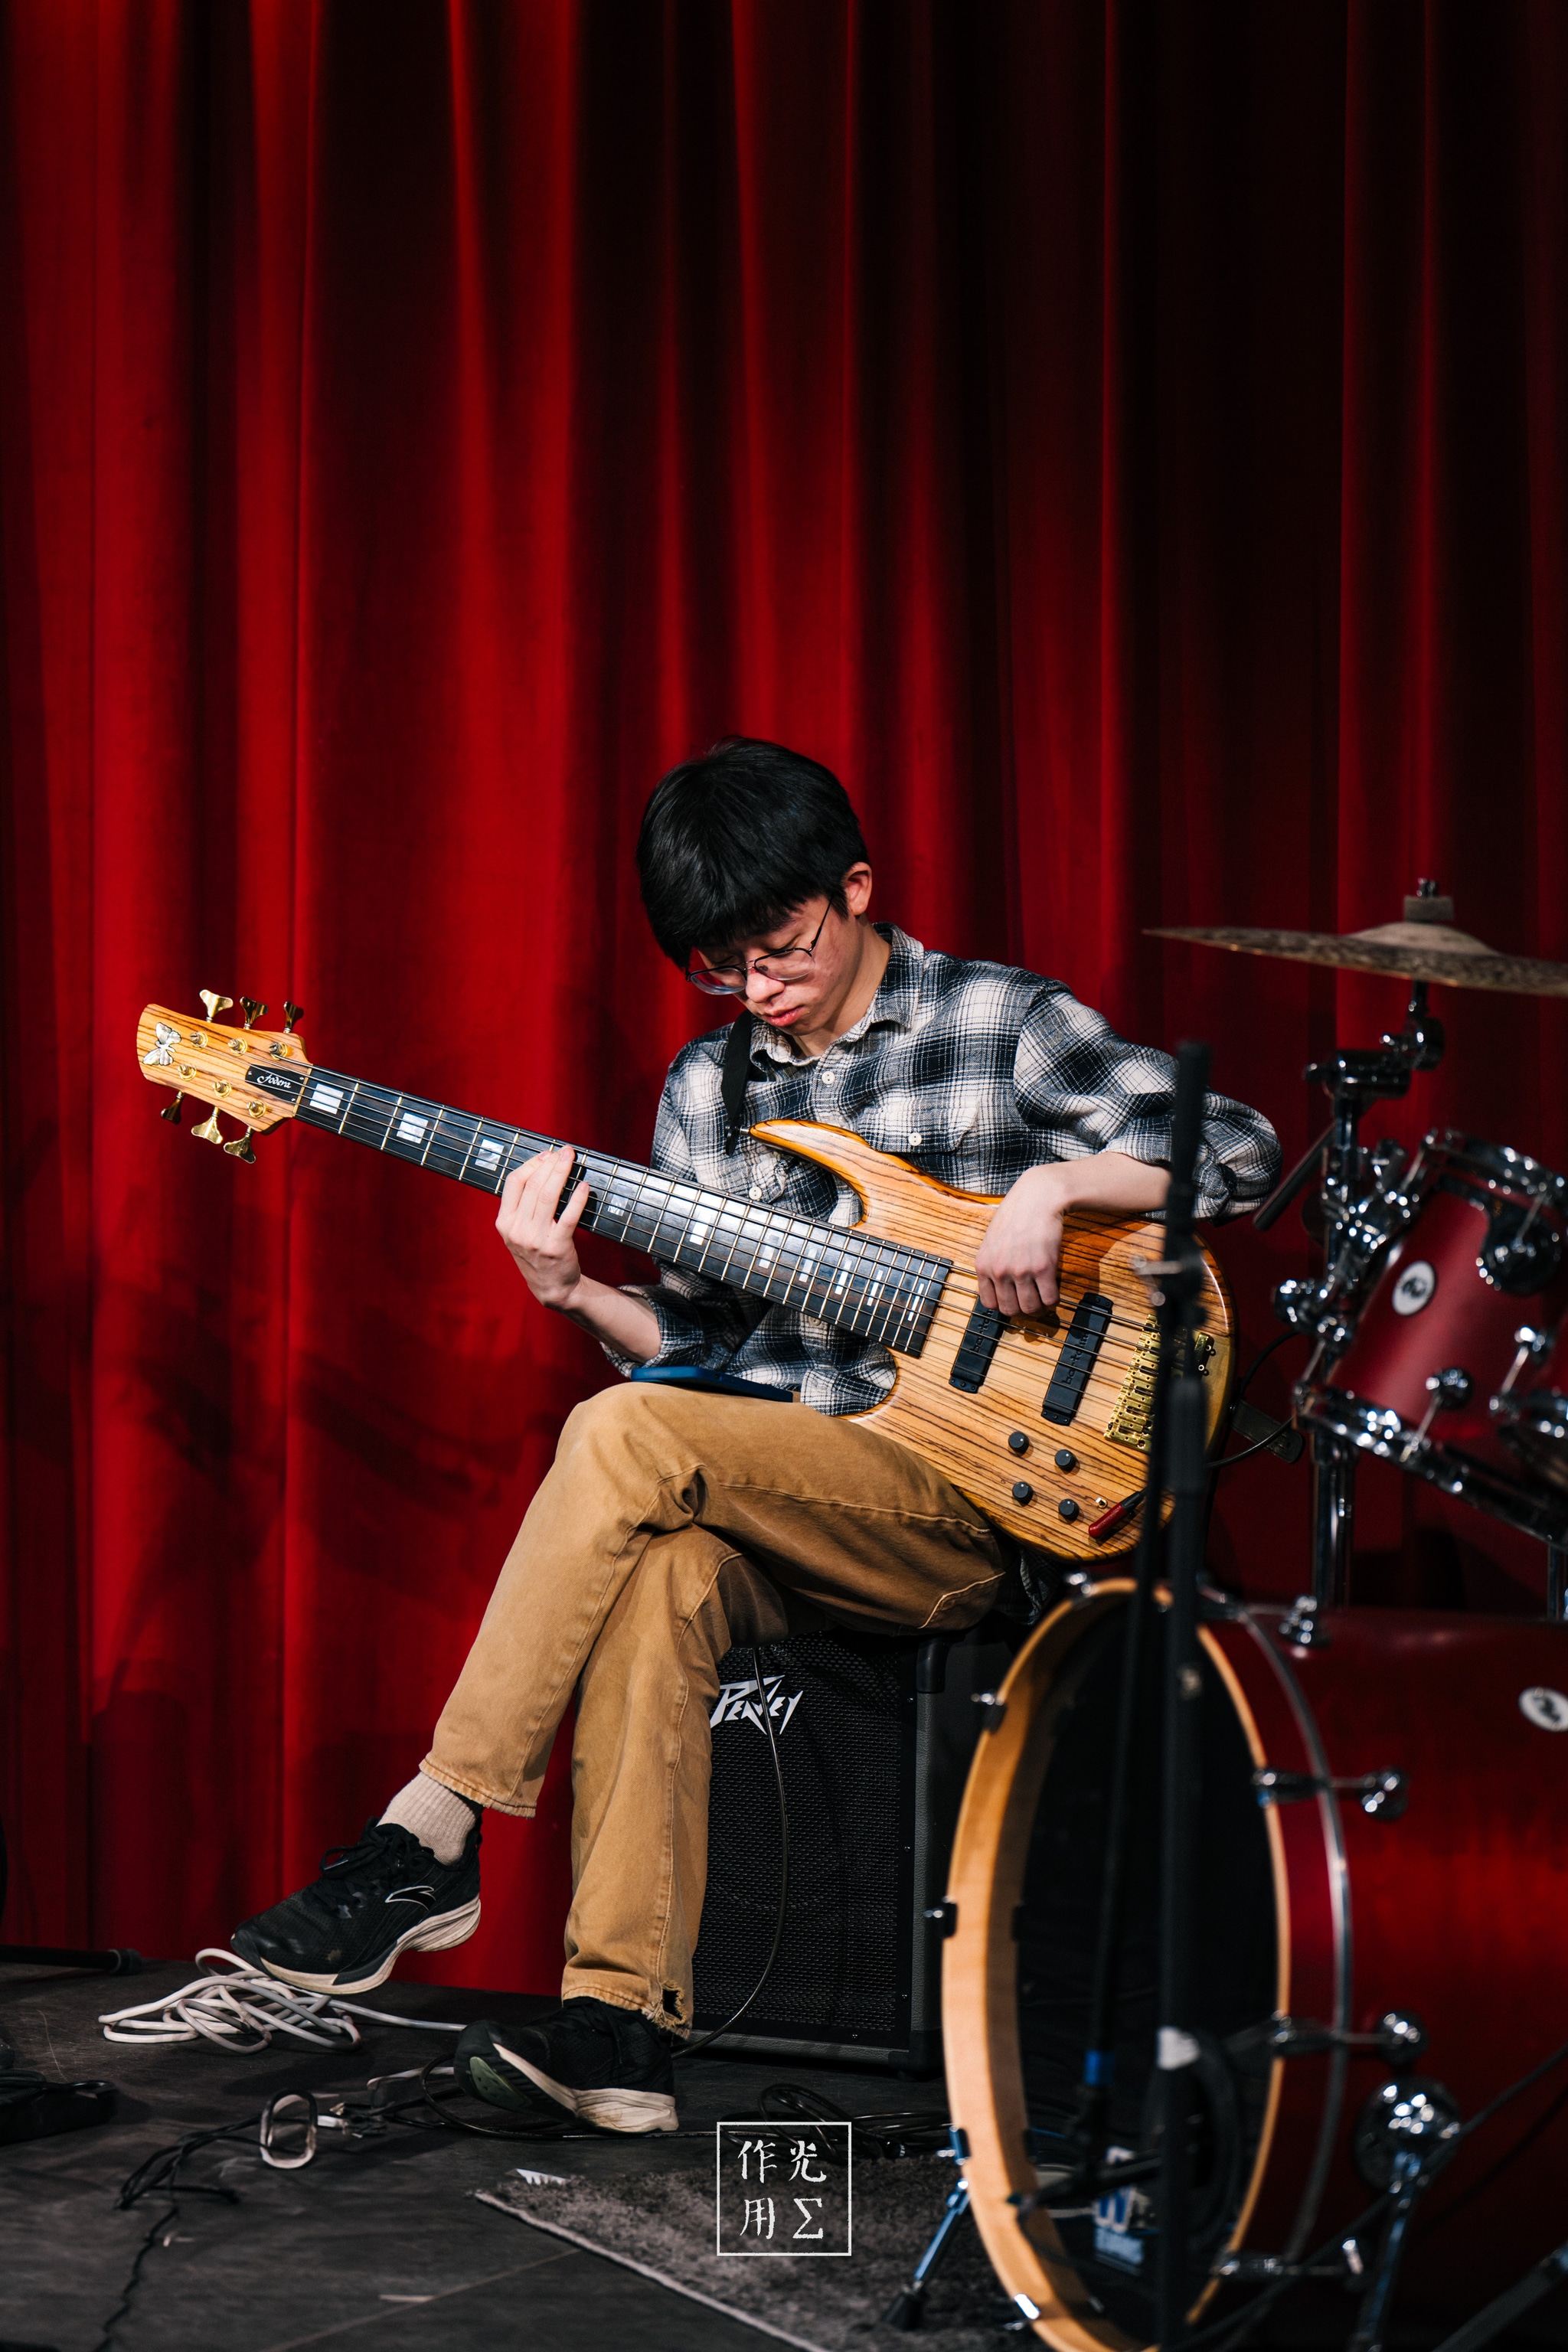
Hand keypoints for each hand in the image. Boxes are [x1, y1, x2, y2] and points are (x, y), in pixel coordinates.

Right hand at [496, 1145, 590, 1309]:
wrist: (551, 1288)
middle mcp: (516, 1230)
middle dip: (550, 1164)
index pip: (513, 1183)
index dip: (531, 1164)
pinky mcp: (557, 1246)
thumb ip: (521, 1207)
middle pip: (533, 1186)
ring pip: (549, 1197)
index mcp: (504, 1223)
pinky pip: (568, 1216)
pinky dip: (577, 1198)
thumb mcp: (518, 1232)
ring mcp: (536, 1239)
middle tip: (564, 1151)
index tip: (546, 1155)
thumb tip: (540, 1170)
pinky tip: (584, 1186)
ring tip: (572, 1159)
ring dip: (562, 1173)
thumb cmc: (537, 1254)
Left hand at [973, 1164, 1070, 1317]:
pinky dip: (1054, 1300)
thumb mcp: (991, 1240)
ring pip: (1031, 1308)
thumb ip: (992, 1264)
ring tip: (1044, 1299)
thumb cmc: (1016, 1215)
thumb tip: (1000, 1288)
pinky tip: (1054, 1290)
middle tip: (1033, 1303)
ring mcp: (1021, 1271)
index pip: (990, 1304)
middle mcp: (999, 1271)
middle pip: (1011, 1310)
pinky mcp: (1043, 1268)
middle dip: (1023, 1310)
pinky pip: (1050, 1298)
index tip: (1014, 1301)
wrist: (1037, 1197)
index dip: (1004, 1306)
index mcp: (983, 1265)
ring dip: (1040, 1308)